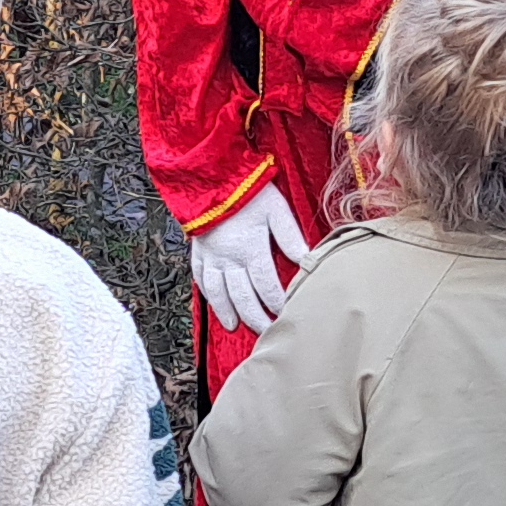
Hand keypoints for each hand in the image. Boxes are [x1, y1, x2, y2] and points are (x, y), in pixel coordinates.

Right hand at [185, 186, 315, 334]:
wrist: (212, 176)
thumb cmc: (247, 191)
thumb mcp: (276, 209)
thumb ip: (291, 237)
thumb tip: (306, 260)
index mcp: (251, 249)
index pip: (266, 286)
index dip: (277, 302)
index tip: (286, 312)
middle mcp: (229, 258)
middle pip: (242, 297)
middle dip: (255, 317)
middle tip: (265, 330)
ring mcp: (211, 257)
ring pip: (219, 293)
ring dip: (228, 312)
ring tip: (235, 326)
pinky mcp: (199, 251)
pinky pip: (201, 278)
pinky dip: (208, 294)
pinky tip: (214, 303)